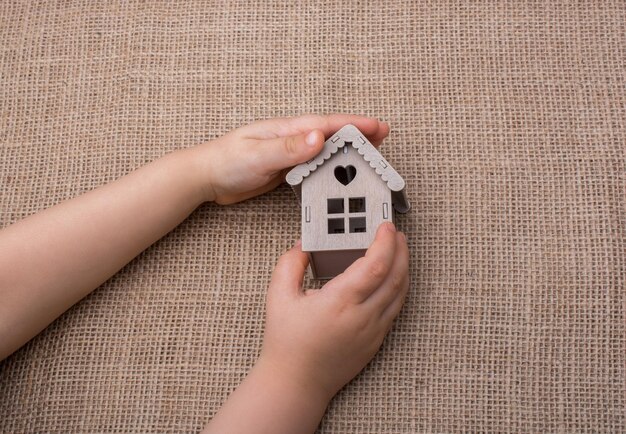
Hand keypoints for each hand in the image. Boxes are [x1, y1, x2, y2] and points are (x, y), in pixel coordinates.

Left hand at [188, 114, 389, 203]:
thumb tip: (318, 138)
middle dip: (358, 133)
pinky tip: (339, 171)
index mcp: (287, 130)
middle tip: (383, 136)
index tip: (376, 126)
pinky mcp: (285, 169)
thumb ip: (288, 149)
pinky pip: (315, 165)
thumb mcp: (257, 155)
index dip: (353, 125)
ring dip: (347, 149)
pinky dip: (331, 166)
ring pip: (325, 149)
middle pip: (331, 133)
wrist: (206, 177)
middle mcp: (291, 138)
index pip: (326, 125)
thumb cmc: (226, 161)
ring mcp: (289, 153)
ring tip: (369, 152)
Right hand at [259, 222, 408, 399]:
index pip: (375, 265)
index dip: (386, 242)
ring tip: (399, 250)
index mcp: (340, 302)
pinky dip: (398, 287)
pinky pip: (395, 308)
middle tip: (396, 233)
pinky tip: (392, 278)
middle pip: (395, 276)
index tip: (386, 226)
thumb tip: (303, 245)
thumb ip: (290, 264)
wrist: (296, 383)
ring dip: (403, 268)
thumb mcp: (278, 297)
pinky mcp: (376, 341)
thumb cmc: (286, 343)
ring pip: (400, 293)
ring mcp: (372, 331)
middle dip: (401, 250)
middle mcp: (362, 316)